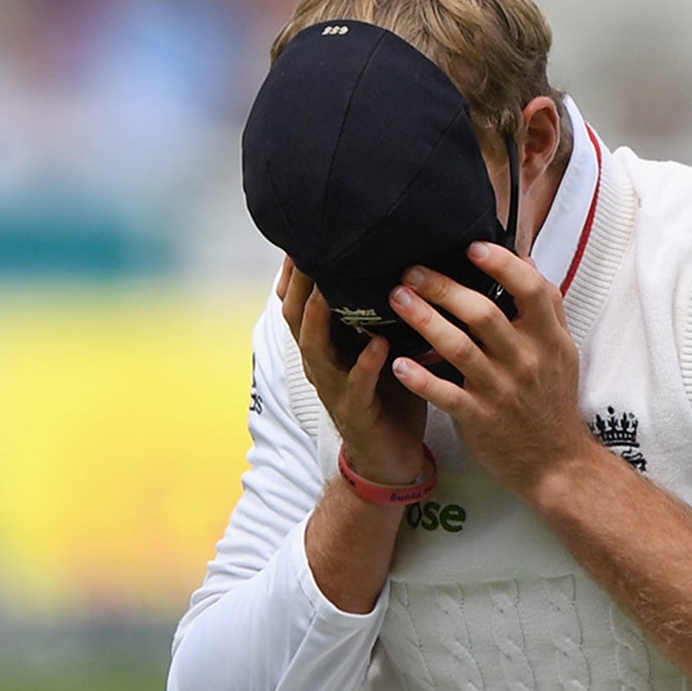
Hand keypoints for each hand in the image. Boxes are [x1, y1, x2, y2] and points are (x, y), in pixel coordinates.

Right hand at [278, 257, 425, 485]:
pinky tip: (379, 343)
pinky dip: (366, 363)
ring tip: (328, 288)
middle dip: (299, 282)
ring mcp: (335, 387)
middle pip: (296, 315)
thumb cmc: (389, 395)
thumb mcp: (378, 345)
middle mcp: (321, 362)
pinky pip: (357, 385)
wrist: (391, 458)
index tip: (303, 232)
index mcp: (325, 344)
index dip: (294, 269)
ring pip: (315, 347)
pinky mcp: (357, 411)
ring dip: (320, 317)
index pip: (297, 299)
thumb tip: (397, 261)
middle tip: (307, 247)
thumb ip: (378, 311)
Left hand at [384, 242, 592, 501]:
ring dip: (424, 320)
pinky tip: (399, 363)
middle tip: (413, 272)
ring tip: (397, 300)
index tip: (472, 248)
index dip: (502, 265)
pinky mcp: (480, 418)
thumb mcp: (562, 351)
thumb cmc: (552, 400)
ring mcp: (501, 390)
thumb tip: (525, 261)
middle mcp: (525, 361)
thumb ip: (547, 307)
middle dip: (443, 288)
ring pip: (458, 348)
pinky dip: (421, 379)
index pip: (531, 290)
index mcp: (547, 339)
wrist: (556, 462)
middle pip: (483, 313)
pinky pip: (446, 395)